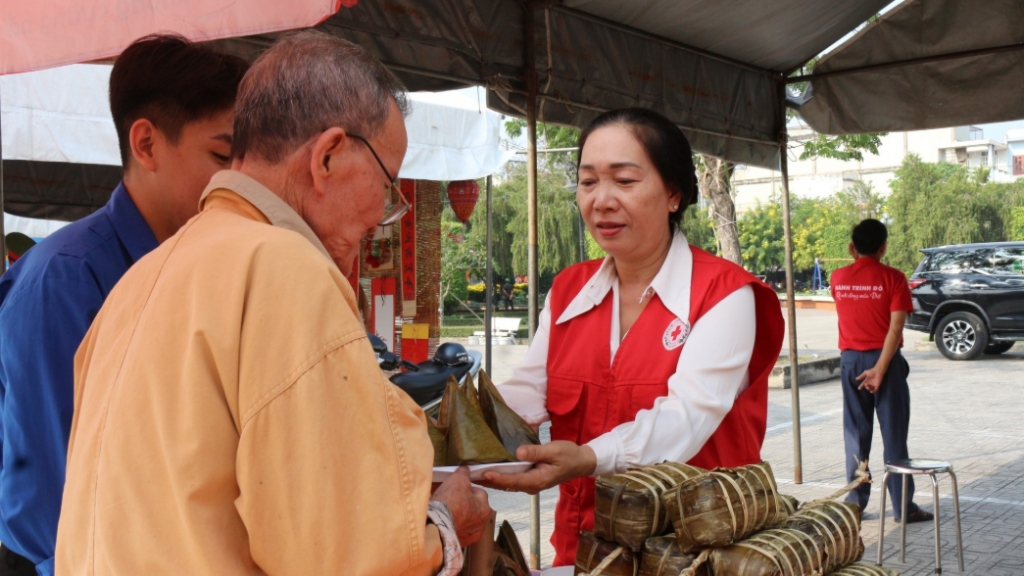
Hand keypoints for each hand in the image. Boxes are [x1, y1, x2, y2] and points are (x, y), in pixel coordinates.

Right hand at [430, 467, 490, 546]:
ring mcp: (470, 536)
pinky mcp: (459, 543)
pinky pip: (457, 530)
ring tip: (444, 509)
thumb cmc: (450, 501)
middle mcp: (481, 524)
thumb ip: (464, 473)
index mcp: (485, 508)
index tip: (456, 487)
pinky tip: (443, 520)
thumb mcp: (458, 480)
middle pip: (472, 507)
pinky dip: (452, 525)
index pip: (479, 492)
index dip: (467, 488)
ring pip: (465, 519)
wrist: (436, 526)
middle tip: (449, 498)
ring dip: (457, 514)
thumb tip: (466, 469)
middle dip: (463, 501)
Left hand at [478, 441, 596, 494]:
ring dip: (490, 480)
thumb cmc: (569, 455)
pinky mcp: (529, 479)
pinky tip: (487, 471)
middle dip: (487, 481)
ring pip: (506, 484)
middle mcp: (531, 485)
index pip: (512, 480)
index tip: (482, 473)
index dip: (497, 477)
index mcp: (537, 480)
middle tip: (468, 475)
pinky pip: (511, 480)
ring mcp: (530, 484)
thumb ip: (536, 452)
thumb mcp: (554, 450)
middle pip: (505, 485)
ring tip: (472, 474)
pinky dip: (498, 477)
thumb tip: (518, 452)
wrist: (580, 462)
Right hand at [856, 367, 883, 393]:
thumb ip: (861, 376)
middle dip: (865, 387)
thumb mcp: (865, 373)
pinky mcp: (877, 385)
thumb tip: (856, 379)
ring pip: (870, 389)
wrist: (878, 371)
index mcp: (867, 380)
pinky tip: (871, 391)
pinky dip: (873, 391)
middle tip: (865, 384)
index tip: (859, 388)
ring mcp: (873, 384)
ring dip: (868, 389)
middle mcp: (870, 383)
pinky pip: (875, 390)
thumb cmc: (872, 371)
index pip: (863, 384)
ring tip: (867, 386)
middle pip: (866, 387)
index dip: (861, 386)